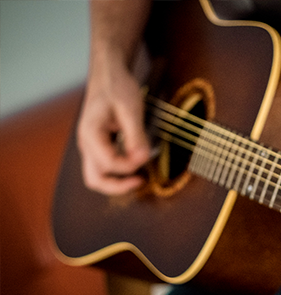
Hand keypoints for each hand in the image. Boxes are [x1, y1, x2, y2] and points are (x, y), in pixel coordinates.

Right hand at [77, 59, 150, 194]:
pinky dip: (119, 171)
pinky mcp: (99, 145)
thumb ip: (136, 135)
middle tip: (141, 181)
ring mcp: (90, 146)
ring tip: (140, 176)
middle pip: (95, 180)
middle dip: (118, 186)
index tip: (147, 156)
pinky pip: (105, 166)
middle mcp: (86, 144)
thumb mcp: (130, 108)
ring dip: (118, 180)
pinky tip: (135, 163)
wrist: (108, 74)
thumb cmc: (117, 87)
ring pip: (98, 176)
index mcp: (90, 134)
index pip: (109, 164)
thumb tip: (143, 158)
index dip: (131, 165)